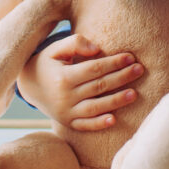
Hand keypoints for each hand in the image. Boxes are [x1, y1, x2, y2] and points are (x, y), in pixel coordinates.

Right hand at [17, 33, 143, 130]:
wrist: (29, 86)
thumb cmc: (48, 63)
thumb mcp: (56, 49)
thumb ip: (75, 43)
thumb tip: (97, 49)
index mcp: (63, 76)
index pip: (94, 69)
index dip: (114, 62)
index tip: (130, 56)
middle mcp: (65, 96)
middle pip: (99, 86)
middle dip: (122, 78)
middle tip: (139, 70)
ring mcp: (66, 112)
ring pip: (95, 107)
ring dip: (116, 101)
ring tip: (135, 93)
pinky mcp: (68, 122)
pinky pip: (85, 125)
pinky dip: (99, 124)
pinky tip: (114, 120)